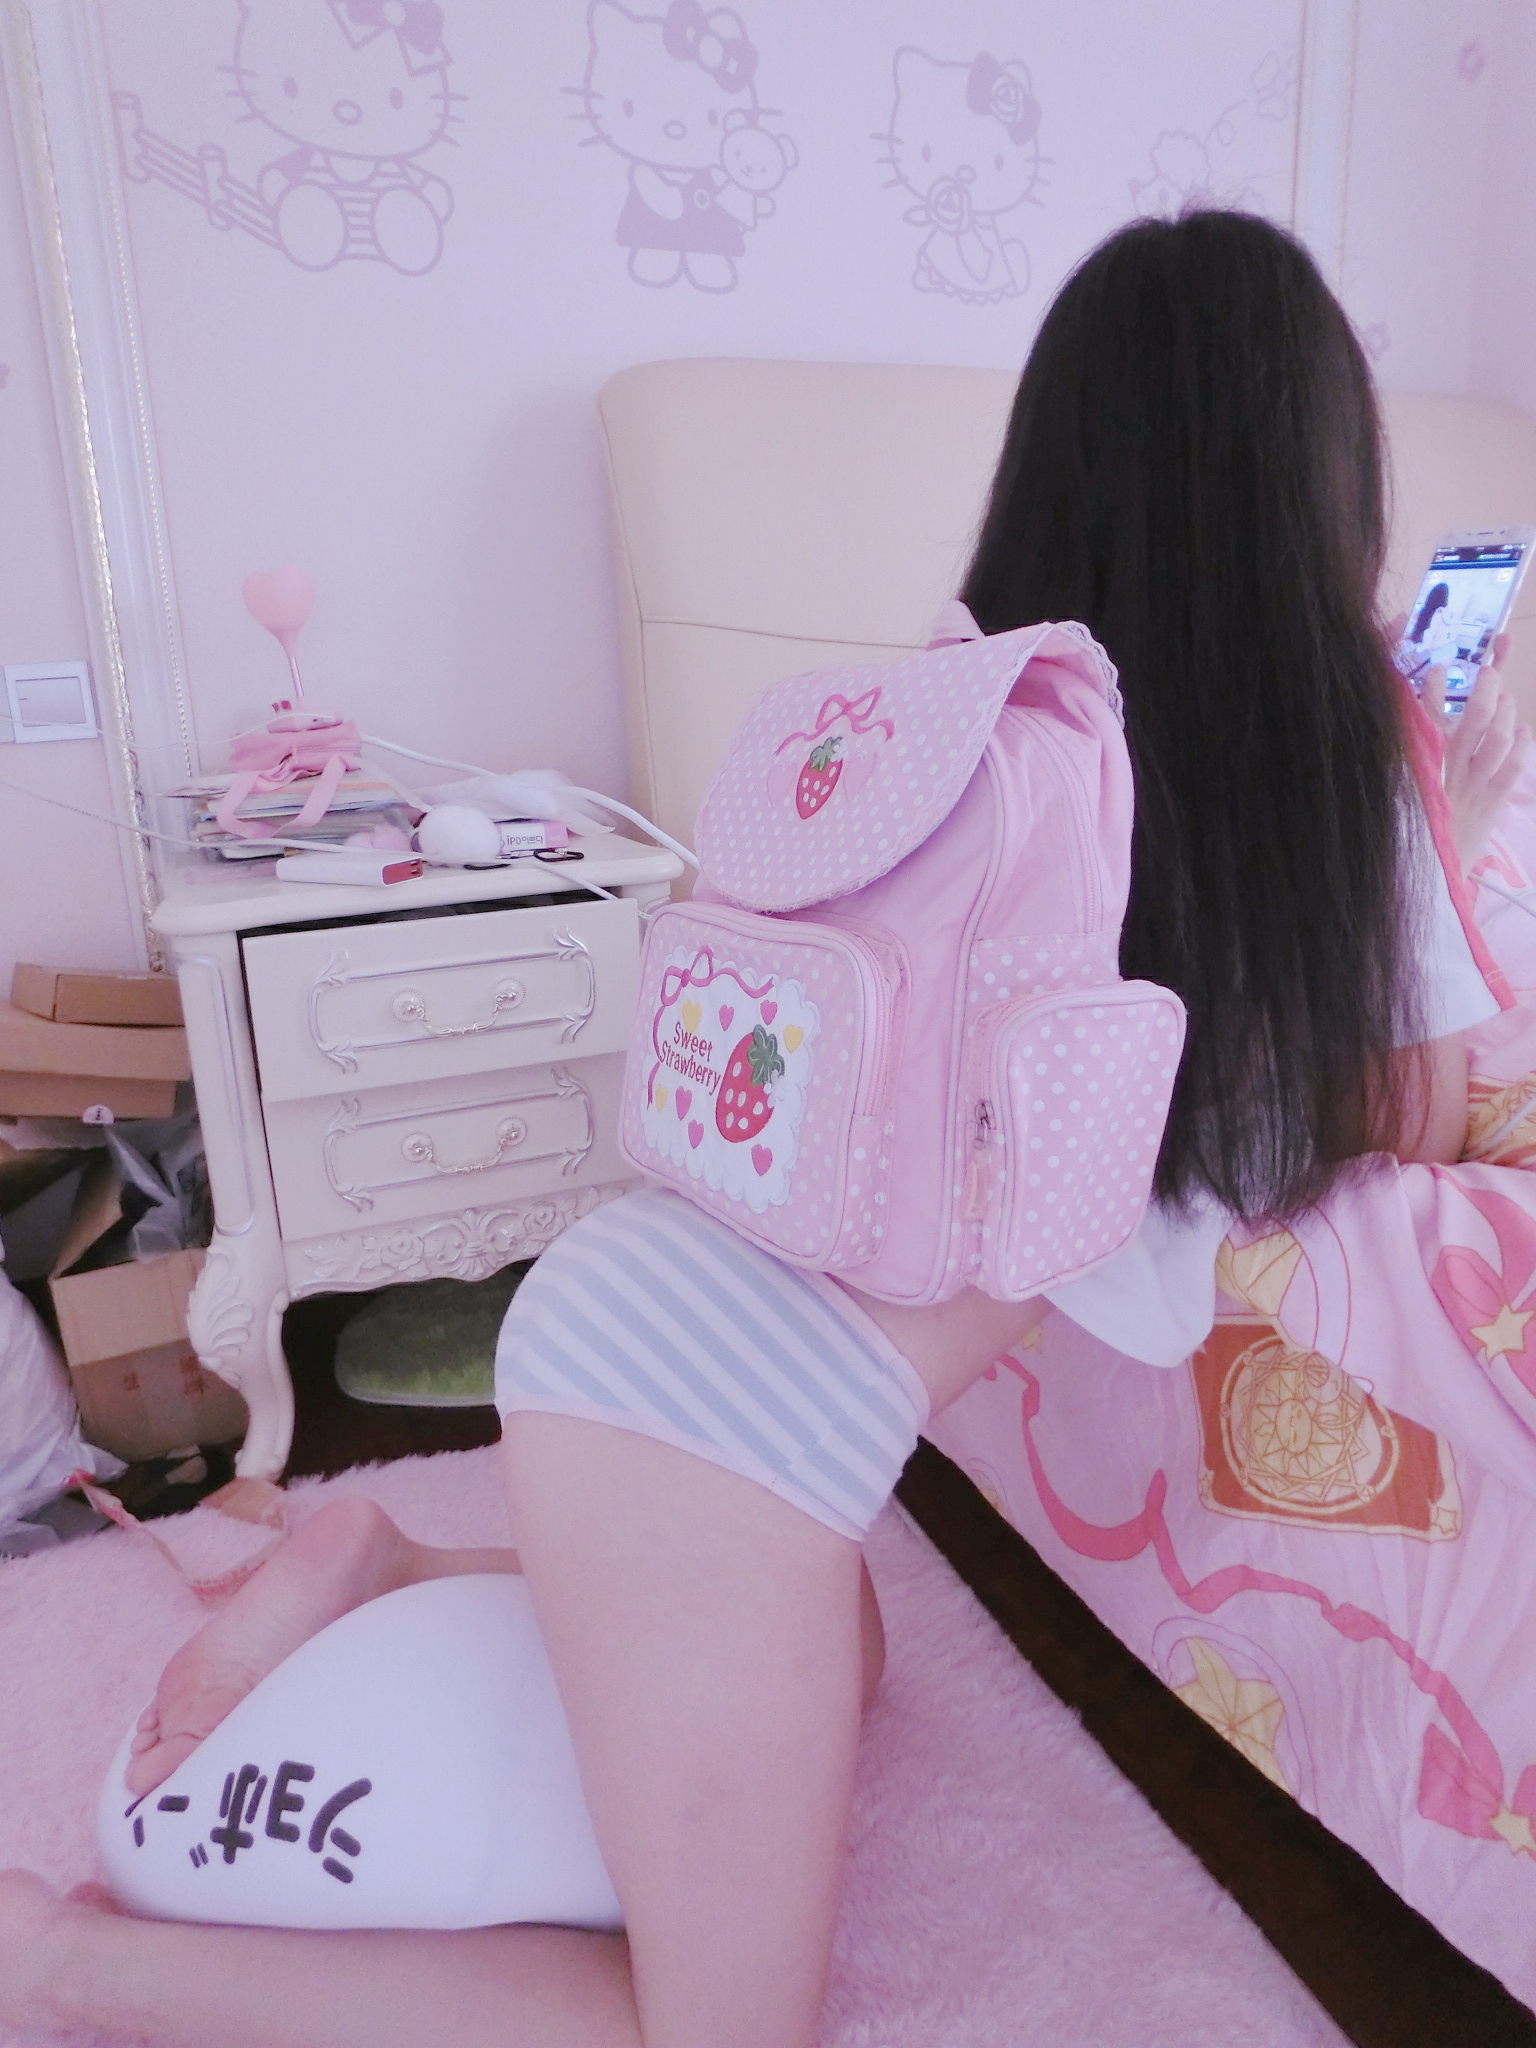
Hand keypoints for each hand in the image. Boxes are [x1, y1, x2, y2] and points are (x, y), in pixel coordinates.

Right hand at [1393, 613, 1531, 867]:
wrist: (1425, 876)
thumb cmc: (1410, 827)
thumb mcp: (1397, 790)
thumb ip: (1402, 753)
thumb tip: (1407, 711)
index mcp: (1417, 768)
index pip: (1425, 720)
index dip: (1434, 691)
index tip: (1439, 670)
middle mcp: (1447, 773)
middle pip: (1474, 721)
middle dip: (1486, 689)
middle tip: (1489, 672)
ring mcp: (1473, 789)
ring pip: (1497, 739)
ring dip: (1505, 713)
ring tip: (1504, 699)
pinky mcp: (1491, 804)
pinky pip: (1513, 769)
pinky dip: (1521, 744)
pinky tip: (1522, 731)